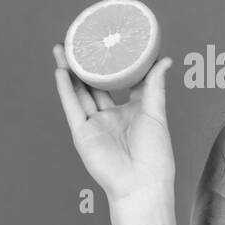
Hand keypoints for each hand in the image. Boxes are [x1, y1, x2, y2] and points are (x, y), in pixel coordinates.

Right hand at [52, 44, 175, 204]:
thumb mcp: (156, 112)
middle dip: (85, 64)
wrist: (141, 182)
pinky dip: (65, 90)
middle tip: (79, 41)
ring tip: (63, 48)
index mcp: (131, 111)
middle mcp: (111, 117)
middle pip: (94, 85)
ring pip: (79, 92)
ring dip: (70, 71)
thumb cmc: (155, 154)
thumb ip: (154, 86)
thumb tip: (164, 59)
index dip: (114, 65)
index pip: (120, 82)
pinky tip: (61, 71)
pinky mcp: (82, 134)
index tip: (110, 43)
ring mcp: (95, 125)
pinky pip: (72, 108)